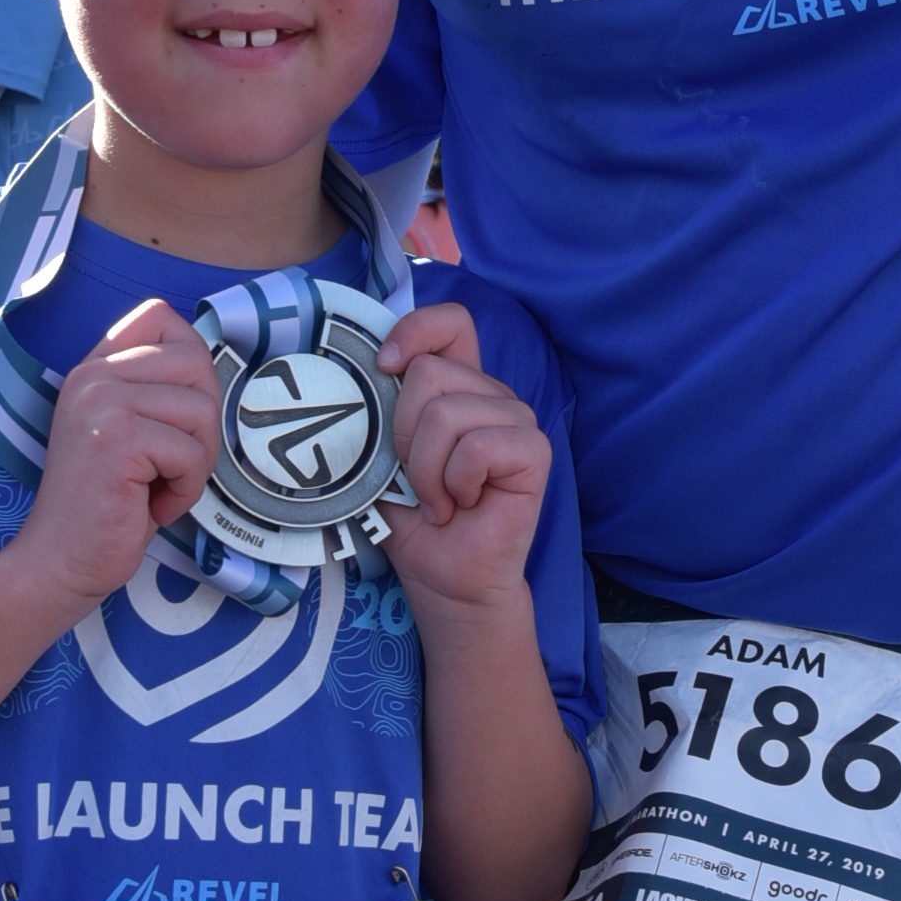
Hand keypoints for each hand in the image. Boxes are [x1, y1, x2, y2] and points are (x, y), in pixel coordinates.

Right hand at [0, 301, 222, 623]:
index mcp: (94, 369)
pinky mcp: (116, 438)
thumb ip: (155, 391)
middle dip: (203, 423)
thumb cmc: (107, 506)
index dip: (189, 361)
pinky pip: (191, 452)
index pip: (160, 316)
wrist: (60, 560)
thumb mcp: (129, 433)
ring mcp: (102, 402)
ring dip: (196, 462)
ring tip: (160, 487)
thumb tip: (210, 368)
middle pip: (196, 362)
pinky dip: (184, 490)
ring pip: (202, 410)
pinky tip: (152, 506)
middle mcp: (93, 375)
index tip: (175, 414)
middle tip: (174, 464)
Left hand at [379, 301, 551, 617]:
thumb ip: (382, 408)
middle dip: (403, 432)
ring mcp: (517, 420)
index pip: (449, 323)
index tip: (382, 368)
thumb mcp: (381, 454)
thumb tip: (366, 373)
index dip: (414, 331)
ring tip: (438, 498)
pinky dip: (456, 482)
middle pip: (430, 373)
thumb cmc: (412, 519)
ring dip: (427, 468)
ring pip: (447, 411)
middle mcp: (490, 395)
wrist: (443, 577)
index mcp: (457, 386)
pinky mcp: (534, 451)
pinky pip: (478, 445)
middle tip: (415, 478)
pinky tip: (464, 504)